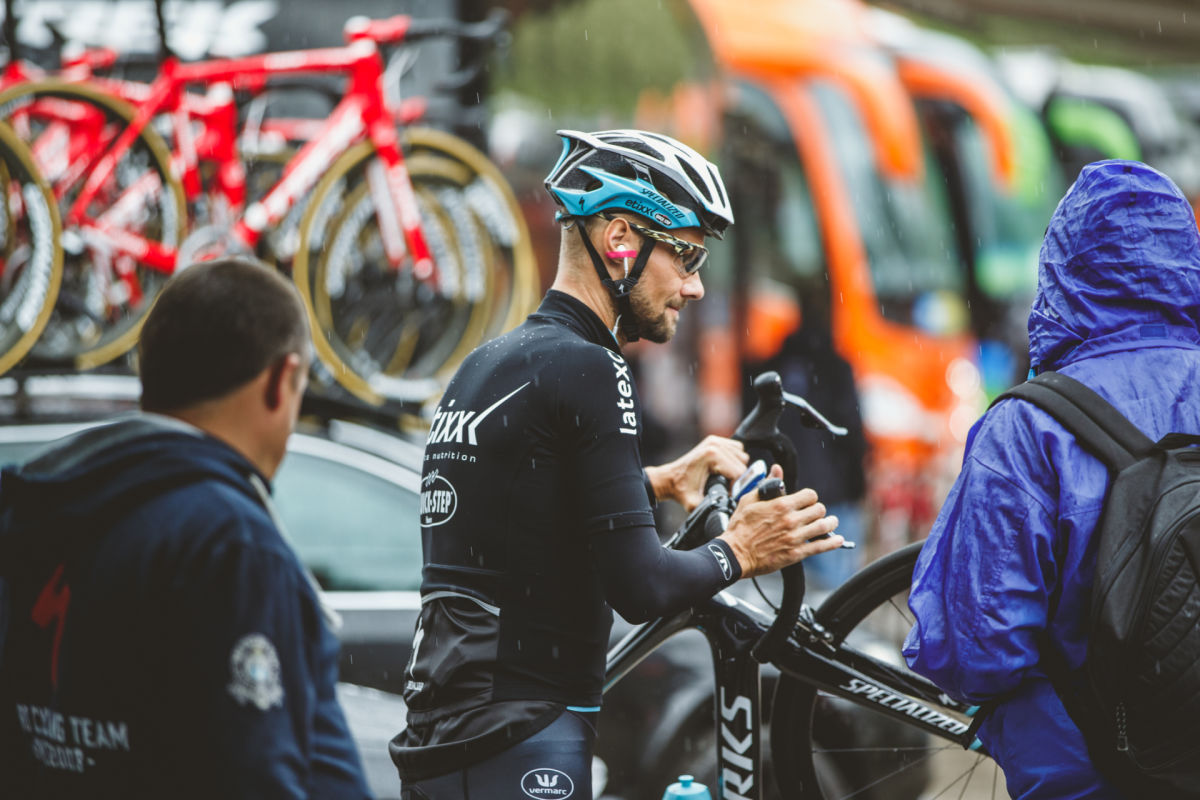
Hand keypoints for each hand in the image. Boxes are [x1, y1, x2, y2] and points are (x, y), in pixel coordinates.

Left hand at [645, 435, 748, 510]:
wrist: (669, 479)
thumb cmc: (680, 490)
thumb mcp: (694, 503)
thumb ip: (711, 507)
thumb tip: (725, 513)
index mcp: (711, 455)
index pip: (739, 472)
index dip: (735, 487)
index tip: (725, 493)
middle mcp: (714, 444)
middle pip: (742, 464)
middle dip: (736, 479)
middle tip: (723, 487)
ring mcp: (715, 440)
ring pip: (742, 457)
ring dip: (736, 469)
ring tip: (724, 478)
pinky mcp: (716, 440)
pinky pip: (737, 450)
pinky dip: (735, 460)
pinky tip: (724, 469)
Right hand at [718, 465, 842, 578]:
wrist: (735, 554)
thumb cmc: (740, 527)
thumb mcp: (749, 499)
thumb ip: (768, 484)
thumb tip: (777, 469)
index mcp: (781, 505)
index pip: (810, 495)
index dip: (809, 497)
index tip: (807, 501)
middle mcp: (791, 520)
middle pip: (819, 510)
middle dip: (817, 510)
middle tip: (814, 513)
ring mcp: (795, 537)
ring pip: (824, 526)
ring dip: (830, 523)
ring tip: (830, 522)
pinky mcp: (796, 553)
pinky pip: (821, 547)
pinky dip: (833, 543)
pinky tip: (838, 540)